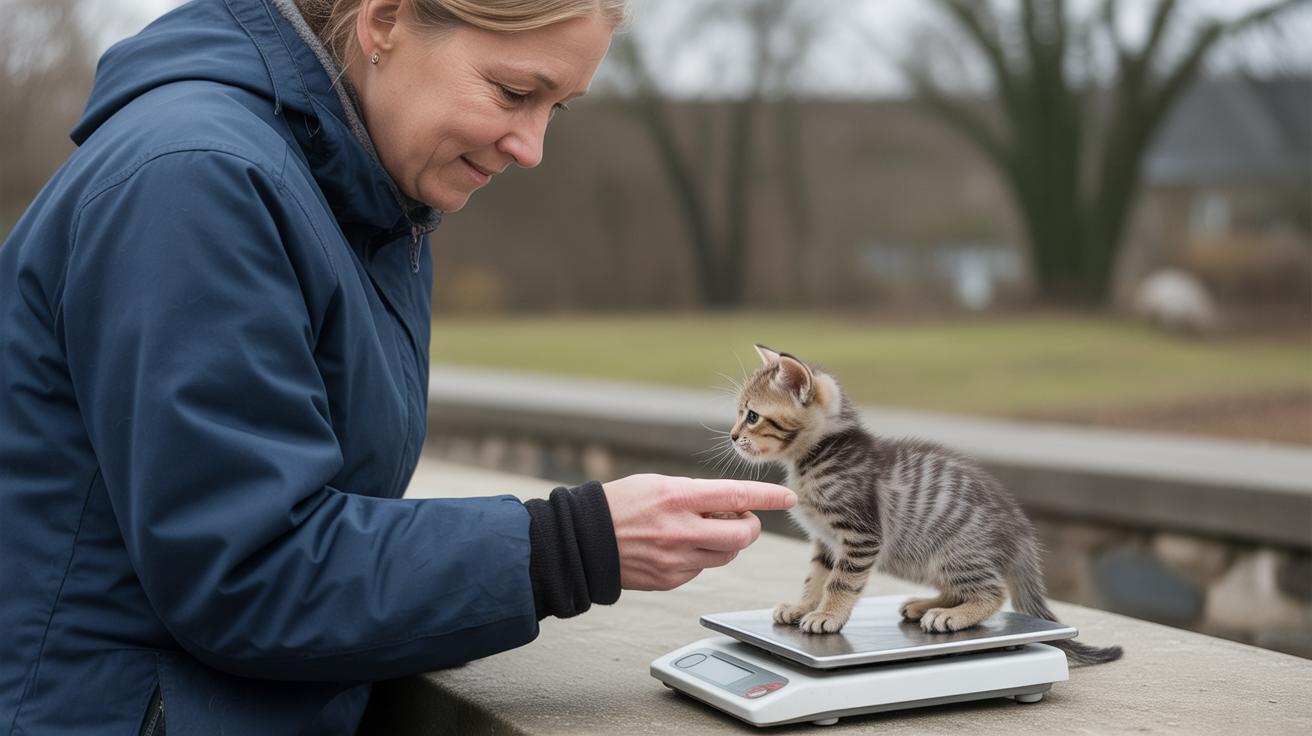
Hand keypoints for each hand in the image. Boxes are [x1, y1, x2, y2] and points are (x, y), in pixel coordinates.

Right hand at [602, 474, 796, 590]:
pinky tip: (677, 547)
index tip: (788, 496)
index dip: (767, 496)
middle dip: (749, 526)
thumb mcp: (658, 485)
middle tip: (741, 519)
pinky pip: (702, 569)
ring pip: (726, 555)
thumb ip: (696, 495)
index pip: (735, 495)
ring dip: (727, 543)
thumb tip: (731, 506)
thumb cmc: (620, 504)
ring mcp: (676, 559)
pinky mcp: (670, 579)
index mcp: (678, 498)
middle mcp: (681, 530)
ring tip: (703, 530)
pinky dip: (701, 557)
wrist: (583, 540)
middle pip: (742, 535)